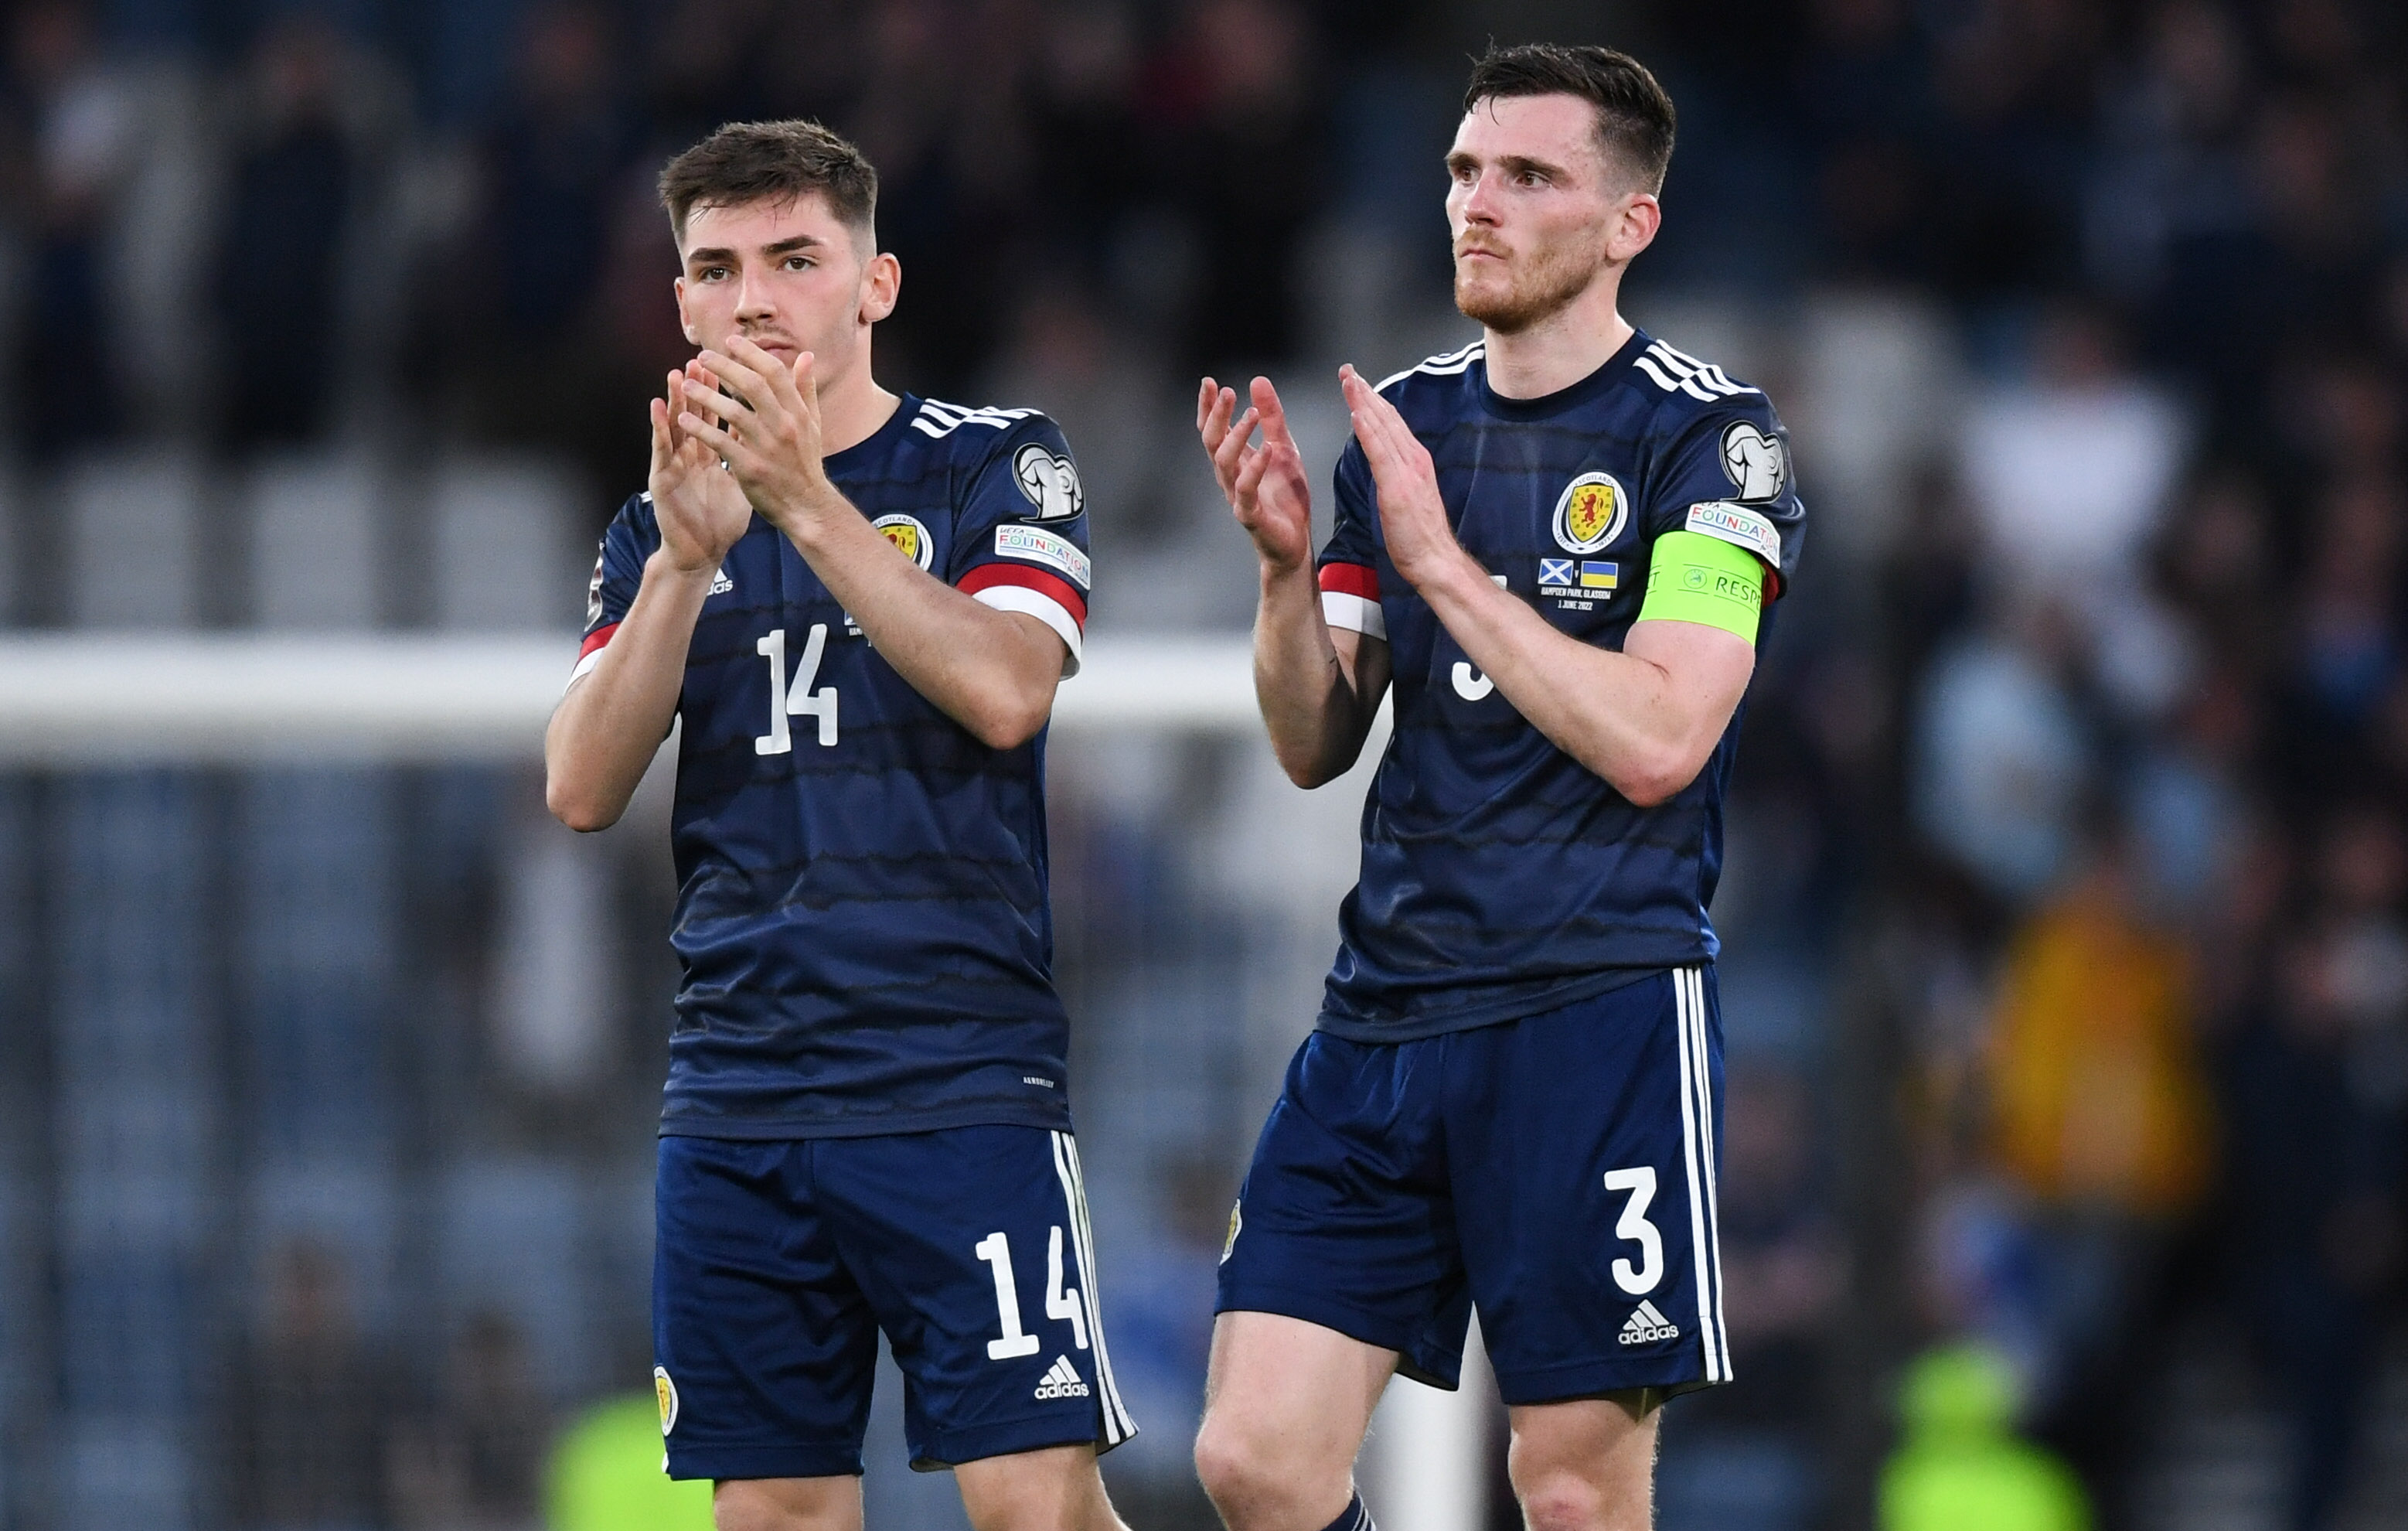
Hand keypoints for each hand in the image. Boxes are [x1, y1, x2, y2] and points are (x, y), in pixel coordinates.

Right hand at [649, 361, 751, 573]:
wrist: (704, 552)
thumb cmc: (721, 520)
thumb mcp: (743, 481)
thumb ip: (753, 453)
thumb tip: (772, 432)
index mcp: (710, 452)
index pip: (717, 414)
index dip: (723, 390)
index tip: (731, 364)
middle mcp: (690, 453)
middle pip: (695, 412)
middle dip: (699, 385)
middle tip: (702, 357)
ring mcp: (675, 464)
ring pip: (674, 425)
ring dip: (674, 399)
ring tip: (675, 374)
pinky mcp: (661, 478)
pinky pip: (660, 449)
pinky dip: (659, 427)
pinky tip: (657, 408)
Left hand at [675, 335, 836, 535]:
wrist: (807, 507)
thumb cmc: (806, 463)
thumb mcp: (813, 424)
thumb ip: (805, 389)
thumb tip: (806, 355)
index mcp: (798, 413)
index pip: (774, 373)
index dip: (751, 353)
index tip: (730, 342)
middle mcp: (784, 426)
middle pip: (752, 386)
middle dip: (725, 367)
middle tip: (701, 356)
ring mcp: (767, 447)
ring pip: (733, 412)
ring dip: (707, 396)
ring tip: (686, 385)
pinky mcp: (751, 468)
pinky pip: (721, 442)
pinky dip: (701, 429)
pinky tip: (684, 419)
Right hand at [1199, 375, 1313, 575]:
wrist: (1294, 541)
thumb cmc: (1284, 496)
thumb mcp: (1283, 447)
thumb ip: (1272, 417)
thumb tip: (1257, 380)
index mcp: (1234, 460)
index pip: (1213, 429)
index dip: (1208, 407)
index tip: (1209, 382)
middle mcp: (1228, 476)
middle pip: (1212, 441)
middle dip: (1216, 415)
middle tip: (1227, 391)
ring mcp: (1237, 495)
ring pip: (1224, 463)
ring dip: (1235, 436)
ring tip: (1251, 413)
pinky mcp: (1250, 514)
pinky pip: (1246, 490)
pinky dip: (1254, 468)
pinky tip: (1267, 449)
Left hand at [1339, 364, 1467, 590]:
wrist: (1435, 559)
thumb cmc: (1420, 536)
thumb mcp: (1409, 495)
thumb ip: (1398, 474)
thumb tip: (1384, 461)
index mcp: (1415, 461)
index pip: (1391, 423)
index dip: (1372, 400)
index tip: (1357, 382)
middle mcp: (1414, 459)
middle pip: (1387, 417)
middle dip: (1365, 392)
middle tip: (1347, 370)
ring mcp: (1407, 471)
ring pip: (1382, 427)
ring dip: (1363, 401)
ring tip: (1348, 380)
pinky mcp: (1397, 486)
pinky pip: (1380, 453)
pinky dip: (1368, 430)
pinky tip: (1357, 413)